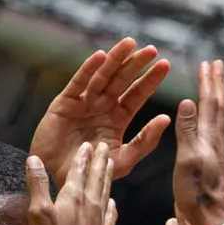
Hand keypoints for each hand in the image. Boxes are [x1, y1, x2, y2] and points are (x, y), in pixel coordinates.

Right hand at [26, 142, 115, 224]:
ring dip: (107, 178)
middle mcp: (90, 204)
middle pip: (97, 178)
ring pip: (105, 193)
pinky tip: (113, 204)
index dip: (83, 156)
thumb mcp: (39, 213)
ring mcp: (99, 221)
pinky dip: (112, 208)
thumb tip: (34, 158)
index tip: (88, 144)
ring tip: (111, 166)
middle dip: (100, 161)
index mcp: (74, 196)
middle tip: (105, 146)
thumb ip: (38, 185)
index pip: (79, 171)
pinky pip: (110, 217)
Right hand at [31, 38, 171, 186]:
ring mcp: (83, 103)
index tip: (165, 64)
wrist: (58, 181)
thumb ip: (144, 142)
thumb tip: (165, 119)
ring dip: (115, 59)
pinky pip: (78, 83)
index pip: (137, 95)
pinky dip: (88, 69)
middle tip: (151, 50)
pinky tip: (100, 56)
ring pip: (102, 76)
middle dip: (136, 64)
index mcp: (117, 119)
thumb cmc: (90, 173)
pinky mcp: (65, 103)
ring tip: (129, 43)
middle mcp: (101, 107)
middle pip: (122, 80)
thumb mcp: (122, 161)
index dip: (150, 80)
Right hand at [173, 60, 223, 224]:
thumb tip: (187, 102)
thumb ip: (187, 131)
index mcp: (209, 139)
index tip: (208, 64)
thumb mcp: (188, 161)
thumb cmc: (198, 195)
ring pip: (219, 118)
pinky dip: (213, 118)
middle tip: (216, 65)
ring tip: (215, 86)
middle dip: (216, 85)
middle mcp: (216, 143)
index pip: (210, 104)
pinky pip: (215, 132)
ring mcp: (216, 154)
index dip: (209, 83)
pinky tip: (210, 122)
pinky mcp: (214, 164)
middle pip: (219, 107)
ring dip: (217, 99)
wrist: (213, 222)